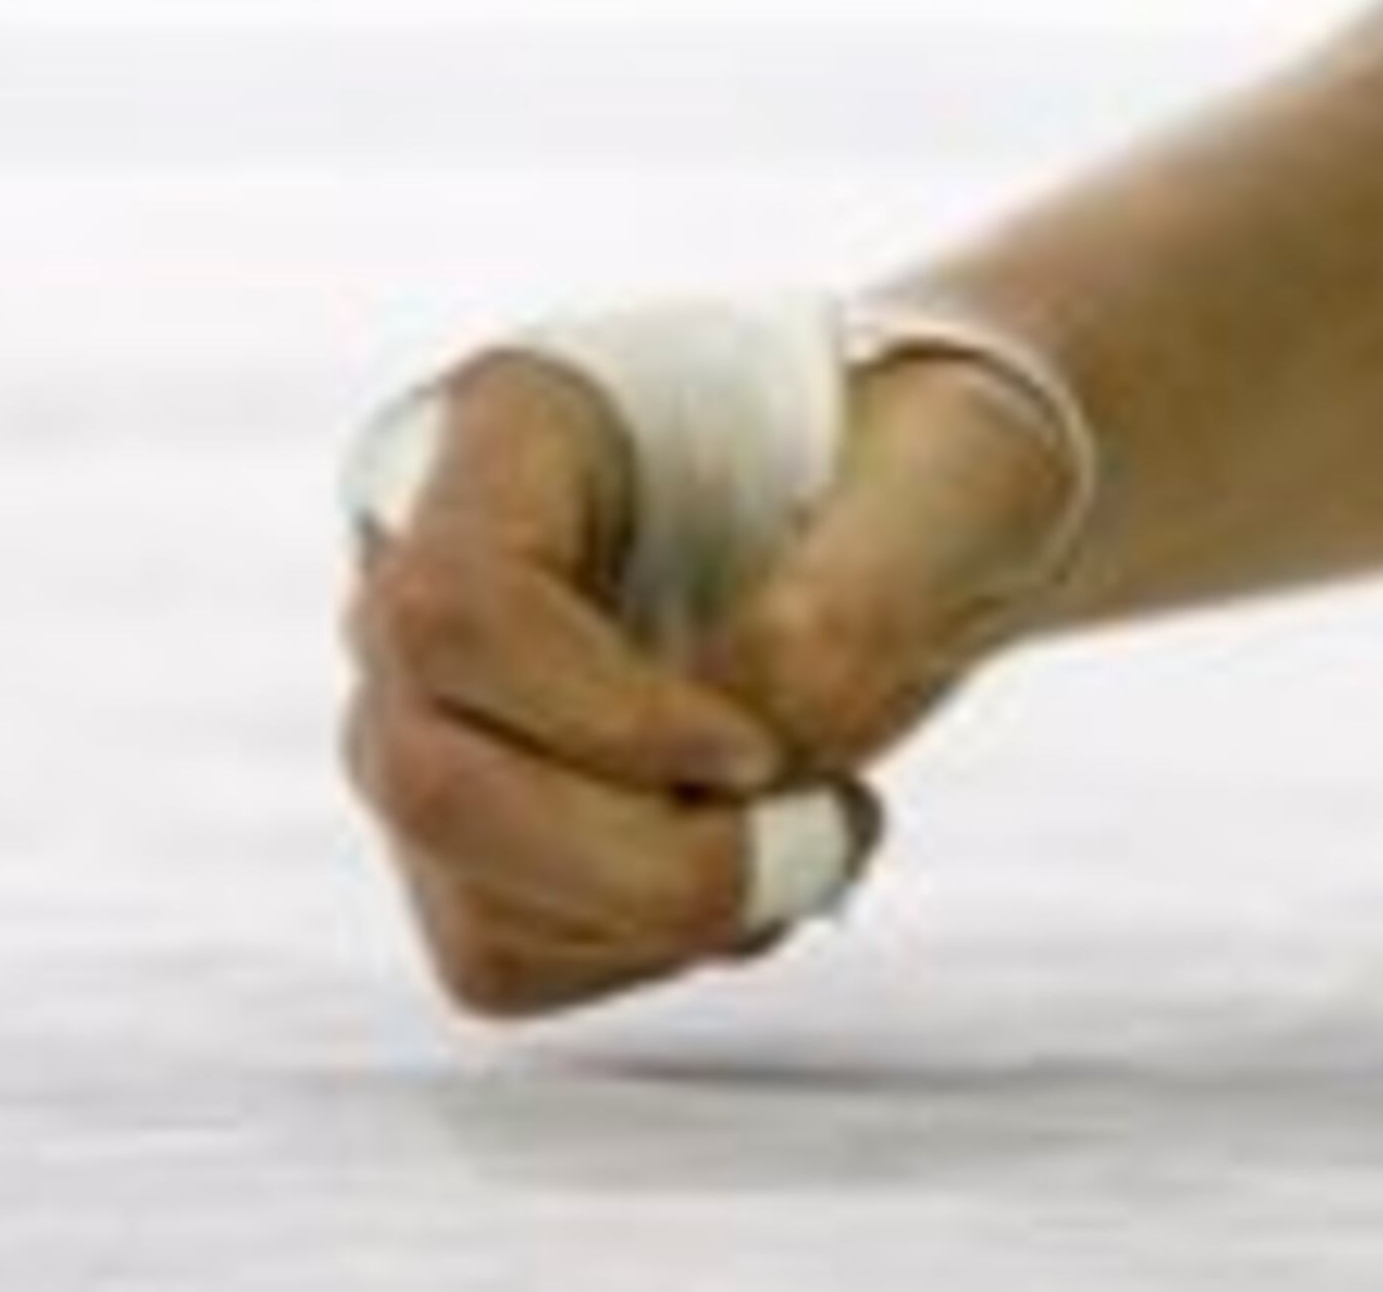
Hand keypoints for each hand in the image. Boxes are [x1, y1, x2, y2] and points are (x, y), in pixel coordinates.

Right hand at [341, 311, 1083, 1018]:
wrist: (933, 513)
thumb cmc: (939, 458)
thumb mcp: (957, 474)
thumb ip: (854, 601)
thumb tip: (742, 734)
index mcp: (510, 423)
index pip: (456, 608)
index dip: (603, 716)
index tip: (766, 747)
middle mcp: (425, 569)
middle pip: (429, 782)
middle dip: (643, 862)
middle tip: (830, 836)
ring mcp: (430, 712)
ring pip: (473, 904)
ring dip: (673, 915)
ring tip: (830, 826)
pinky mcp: (472, 832)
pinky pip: (512, 958)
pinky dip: (654, 948)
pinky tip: (765, 860)